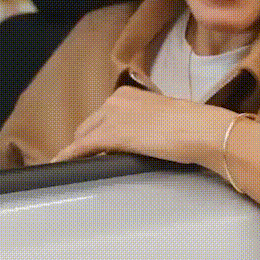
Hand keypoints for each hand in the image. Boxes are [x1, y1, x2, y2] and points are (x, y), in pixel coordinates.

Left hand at [49, 86, 235, 167]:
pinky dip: (68, 156)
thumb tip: (143, 137)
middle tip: (87, 159)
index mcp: (129, 94)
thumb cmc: (192, 126)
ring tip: (72, 166)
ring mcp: (111, 116)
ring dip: (78, 150)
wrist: (199, 130)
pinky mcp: (110, 135)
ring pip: (83, 136)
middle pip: (90, 124)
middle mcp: (115, 100)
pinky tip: (60, 165)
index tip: (97, 144)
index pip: (104, 114)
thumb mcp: (164, 118)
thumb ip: (147, 123)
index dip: (99, 131)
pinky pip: (81, 147)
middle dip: (86, 141)